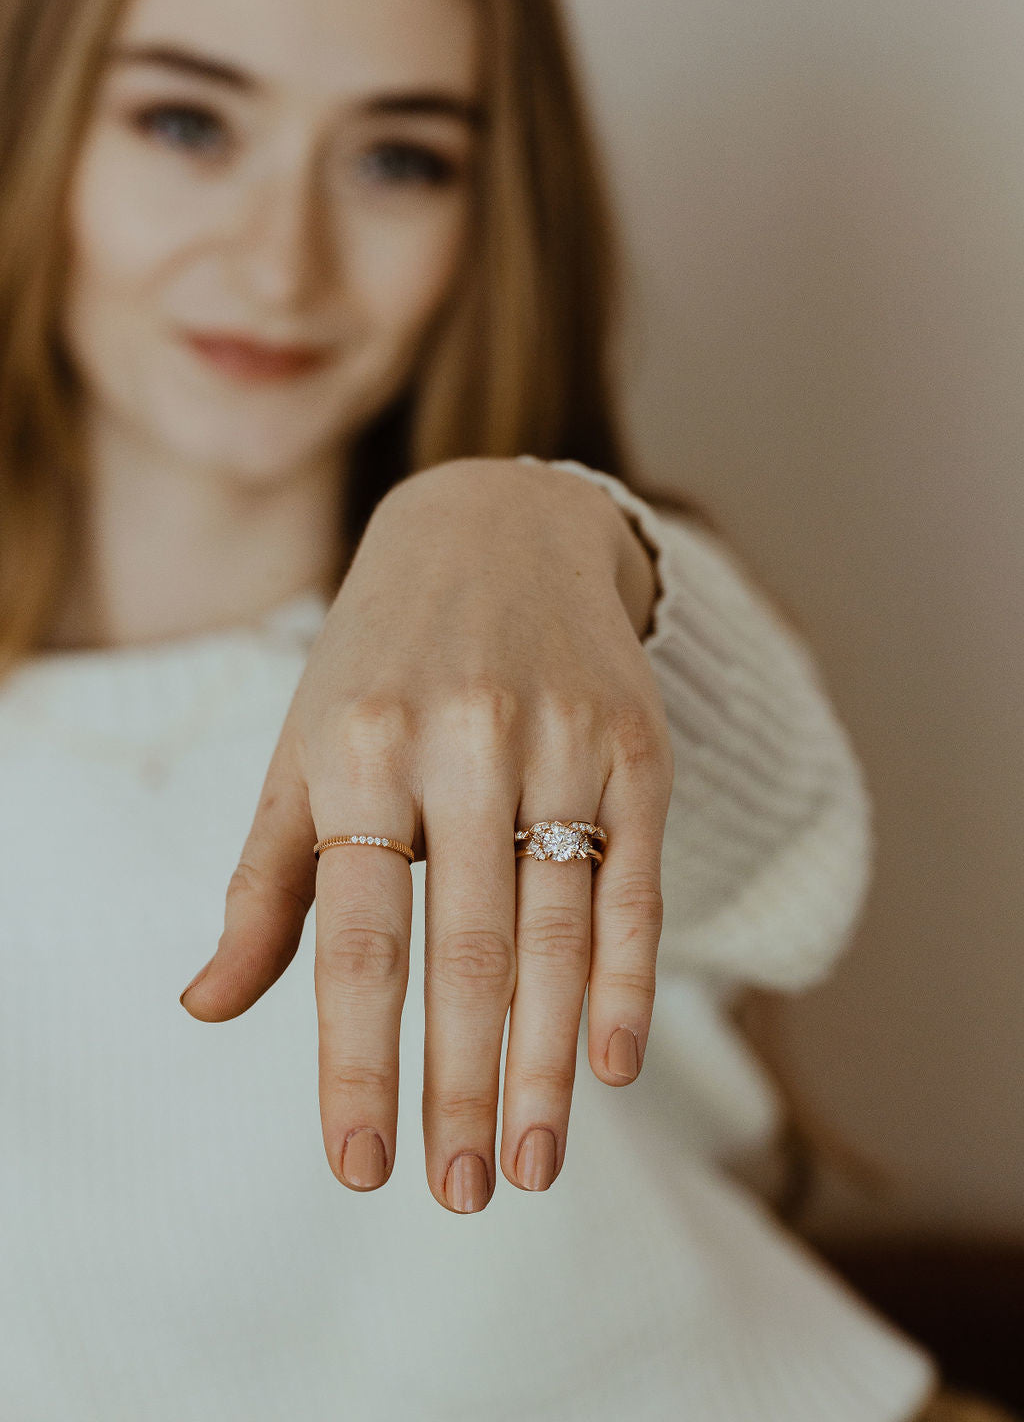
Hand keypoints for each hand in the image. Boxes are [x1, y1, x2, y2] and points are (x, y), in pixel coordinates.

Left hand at [179, 457, 673, 1211]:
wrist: (500, 530)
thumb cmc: (379, 662)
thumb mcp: (305, 751)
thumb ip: (266, 884)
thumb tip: (204, 1009)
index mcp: (359, 748)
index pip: (355, 936)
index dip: (356, 1059)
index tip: (362, 1166)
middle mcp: (462, 741)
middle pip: (467, 948)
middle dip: (461, 1083)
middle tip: (458, 1193)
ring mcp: (560, 740)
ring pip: (559, 930)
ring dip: (547, 1060)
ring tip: (530, 1161)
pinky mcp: (635, 745)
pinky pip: (635, 881)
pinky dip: (627, 978)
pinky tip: (614, 1063)